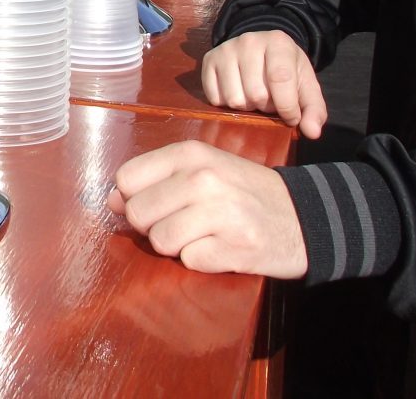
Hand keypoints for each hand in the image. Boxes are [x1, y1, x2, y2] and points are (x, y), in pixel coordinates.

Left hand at [107, 141, 307, 276]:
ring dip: (176, 245)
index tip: (154, 202)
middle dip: (152, 226)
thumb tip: (111, 201)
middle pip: (138, 213)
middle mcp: (204, 178)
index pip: (127, 178)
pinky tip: (220, 247)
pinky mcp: (235, 248)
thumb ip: (155, 179)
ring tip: (202, 234)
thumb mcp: (202, 169)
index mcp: (191, 153)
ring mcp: (221, 213)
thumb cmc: (244, 191)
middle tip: (181, 222)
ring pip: (161, 240)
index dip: (133, 197)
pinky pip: (189, 261)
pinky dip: (201, 260)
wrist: (304, 216)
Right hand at [201, 31, 326, 137]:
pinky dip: (226, 105)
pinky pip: (214, 98)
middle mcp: (249, 41)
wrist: (261, 50)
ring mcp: (225, 50)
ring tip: (253, 97)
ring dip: (246, 107)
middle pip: (256, 93)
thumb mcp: (306, 86)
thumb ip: (314, 110)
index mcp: (278, 42)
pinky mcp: (208, 60)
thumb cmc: (286, 71)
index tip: (291, 118)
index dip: (287, 106)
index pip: (280, 78)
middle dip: (266, 106)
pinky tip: (237, 93)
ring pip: (234, 99)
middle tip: (270, 100)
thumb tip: (312, 132)